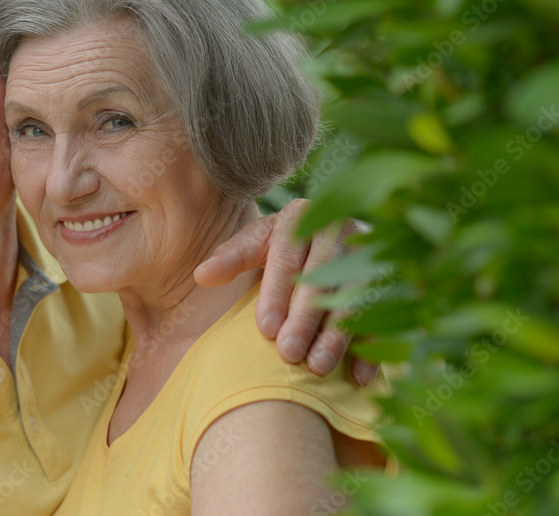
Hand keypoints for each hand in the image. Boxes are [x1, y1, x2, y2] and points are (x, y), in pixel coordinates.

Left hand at [193, 199, 379, 385]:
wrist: (333, 233)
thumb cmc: (285, 244)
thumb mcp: (257, 242)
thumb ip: (232, 258)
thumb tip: (202, 276)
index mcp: (302, 216)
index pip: (287, 257)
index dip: (277, 293)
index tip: (264, 329)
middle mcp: (340, 231)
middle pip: (322, 279)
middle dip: (305, 319)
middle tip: (288, 354)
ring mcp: (370, 255)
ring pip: (355, 299)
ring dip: (338, 336)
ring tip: (317, 367)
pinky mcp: (391, 282)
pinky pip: (385, 317)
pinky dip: (373, 348)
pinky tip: (357, 377)